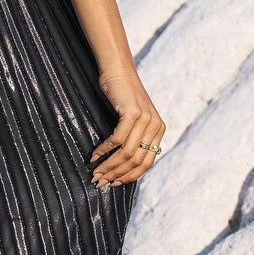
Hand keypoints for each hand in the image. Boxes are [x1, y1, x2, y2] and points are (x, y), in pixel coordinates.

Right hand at [91, 64, 164, 186]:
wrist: (118, 70)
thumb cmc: (121, 95)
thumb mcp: (133, 119)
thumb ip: (134, 138)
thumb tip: (121, 166)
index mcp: (159, 131)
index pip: (147, 163)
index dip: (130, 177)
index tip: (114, 184)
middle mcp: (156, 126)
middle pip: (136, 161)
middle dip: (116, 174)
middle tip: (100, 181)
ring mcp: (145, 119)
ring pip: (127, 153)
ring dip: (109, 165)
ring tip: (95, 172)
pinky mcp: (132, 113)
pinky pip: (117, 140)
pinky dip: (104, 150)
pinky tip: (94, 155)